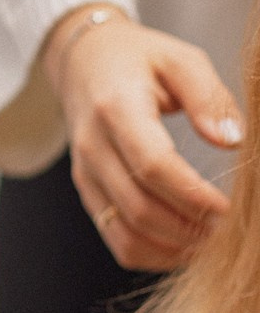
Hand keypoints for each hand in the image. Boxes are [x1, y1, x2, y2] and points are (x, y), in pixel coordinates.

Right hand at [42, 5, 241, 269]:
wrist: (82, 62)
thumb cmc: (138, 59)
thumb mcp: (180, 59)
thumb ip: (209, 97)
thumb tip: (231, 141)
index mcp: (115, 108)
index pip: (152, 165)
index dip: (193, 195)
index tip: (230, 208)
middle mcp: (92, 146)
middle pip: (139, 207)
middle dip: (190, 228)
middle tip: (230, 230)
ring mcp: (85, 174)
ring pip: (126, 233)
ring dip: (172, 248)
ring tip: (211, 242)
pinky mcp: (88, 192)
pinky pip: (116, 239)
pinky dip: (153, 253)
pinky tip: (184, 245)